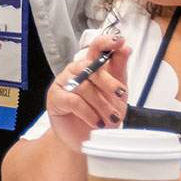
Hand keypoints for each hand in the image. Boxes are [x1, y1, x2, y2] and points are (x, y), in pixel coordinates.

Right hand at [46, 34, 130, 152]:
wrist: (85, 139)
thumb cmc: (101, 114)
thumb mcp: (117, 94)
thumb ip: (119, 70)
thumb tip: (126, 48)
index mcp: (91, 66)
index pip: (96, 47)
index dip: (106, 42)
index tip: (119, 41)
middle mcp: (76, 71)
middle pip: (91, 67)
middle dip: (109, 82)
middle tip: (121, 96)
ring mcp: (64, 82)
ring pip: (84, 86)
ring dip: (102, 104)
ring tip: (111, 118)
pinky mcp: (55, 97)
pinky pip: (73, 101)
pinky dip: (88, 112)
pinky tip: (96, 121)